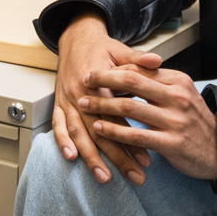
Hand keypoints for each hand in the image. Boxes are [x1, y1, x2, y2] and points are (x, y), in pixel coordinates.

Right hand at [53, 14, 163, 184]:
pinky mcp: (59, 103)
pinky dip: (62, 141)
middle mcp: (79, 93)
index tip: (148, 157)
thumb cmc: (101, 48)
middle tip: (134, 176)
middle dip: (116, 157)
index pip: (117, 115)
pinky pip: (58, 125)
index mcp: (96, 81)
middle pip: (99, 130)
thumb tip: (158, 61)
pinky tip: (72, 158)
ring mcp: (67, 99)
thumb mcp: (121, 50)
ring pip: (79, 133)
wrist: (76, 37)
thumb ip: (138, 60)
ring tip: (105, 178)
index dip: (131, 137)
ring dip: (91, 157)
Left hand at [79, 65, 216, 180]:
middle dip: (103, 81)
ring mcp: (175, 120)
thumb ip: (158, 83)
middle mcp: (177, 96)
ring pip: (130, 107)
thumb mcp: (181, 95)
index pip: (139, 69)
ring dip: (103, 105)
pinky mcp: (172, 143)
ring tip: (84, 105)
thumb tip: (129, 69)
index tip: (93, 72)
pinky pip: (136, 135)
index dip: (113, 70)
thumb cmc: (193, 121)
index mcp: (178, 81)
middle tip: (83, 82)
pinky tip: (99, 128)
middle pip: (132, 81)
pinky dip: (114, 131)